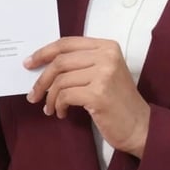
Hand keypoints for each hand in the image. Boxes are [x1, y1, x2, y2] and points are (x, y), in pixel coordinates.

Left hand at [24, 37, 150, 157]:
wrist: (139, 126)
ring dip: (49, 97)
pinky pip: (65, 96)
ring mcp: (104, 74)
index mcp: (107, 46)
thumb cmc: (118, 101)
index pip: (67, 43)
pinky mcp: (98, 94)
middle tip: (33, 94)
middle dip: (42, 79)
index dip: (44, 52)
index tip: (29, 63)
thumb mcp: (104, 73)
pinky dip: (58, 106)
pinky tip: (61, 113)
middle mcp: (107, 56)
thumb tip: (43, 65)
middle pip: (60, 61)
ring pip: (60, 80)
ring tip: (50, 108)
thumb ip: (81, 64)